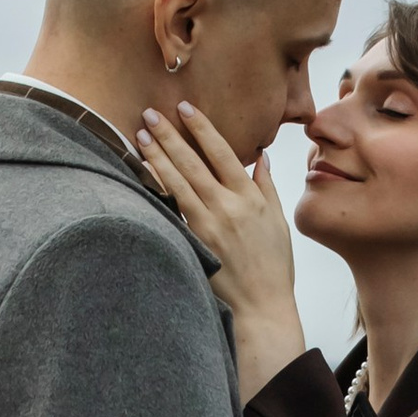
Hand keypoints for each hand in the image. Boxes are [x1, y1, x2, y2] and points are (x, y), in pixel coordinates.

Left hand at [139, 103, 308, 402]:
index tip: (185, 107)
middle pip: (193, 162)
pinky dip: (156, 188)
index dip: (202, 127)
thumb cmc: (272, 268)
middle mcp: (228, 207)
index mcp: (251, 198)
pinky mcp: (194, 243)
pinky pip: (171, 209)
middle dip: (171, 135)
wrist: (262, 308)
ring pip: (177, 182)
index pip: (223, 151)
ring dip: (157, 156)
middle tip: (150, 113)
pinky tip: (141, 173)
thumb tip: (261, 158)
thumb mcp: (277, 223)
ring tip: (140, 135)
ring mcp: (209, 225)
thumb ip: (267, 187)